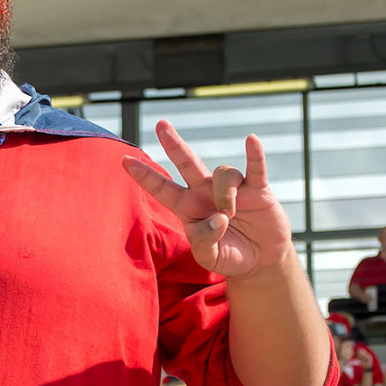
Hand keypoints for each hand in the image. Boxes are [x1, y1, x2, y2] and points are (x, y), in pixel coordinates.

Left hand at [123, 121, 292, 276]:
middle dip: (173, 144)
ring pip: (223, 173)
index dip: (144, 176)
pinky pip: (254, 167)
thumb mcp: (210, 257)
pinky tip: (251, 140)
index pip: (162, 189)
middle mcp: (205, 192)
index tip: (124, 161)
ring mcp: (232, 188)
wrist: (261, 260)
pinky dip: (254, 154)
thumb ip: (206, 241)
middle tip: (161, 125)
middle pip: (187, 162)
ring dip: (225, 195)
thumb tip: (218, 219)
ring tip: (229, 216)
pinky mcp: (257, 190)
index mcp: (187, 208)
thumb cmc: (229, 256)